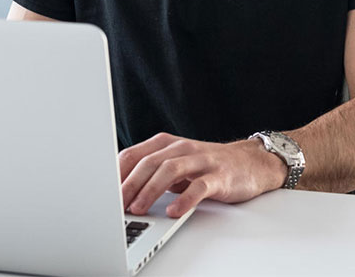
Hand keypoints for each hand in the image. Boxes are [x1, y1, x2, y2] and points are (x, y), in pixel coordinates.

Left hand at [118, 132, 287, 217]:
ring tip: (138, 208)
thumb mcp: (177, 165)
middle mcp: (182, 148)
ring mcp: (201, 160)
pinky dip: (184, 199)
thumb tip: (121, 192)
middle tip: (115, 205)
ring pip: (170, 170)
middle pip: (149, 162)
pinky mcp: (219, 176)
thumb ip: (153, 173)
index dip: (116, 174)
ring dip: (150, 190)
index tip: (102, 192)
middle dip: (129, 184)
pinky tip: (173, 211)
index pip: (134, 154)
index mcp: (167, 144)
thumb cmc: (208, 166)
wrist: (251, 163)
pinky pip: (199, 187)